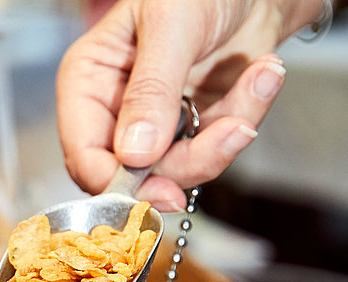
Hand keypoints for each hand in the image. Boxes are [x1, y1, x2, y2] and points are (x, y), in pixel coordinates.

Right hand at [56, 0, 324, 210]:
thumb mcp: (171, 25)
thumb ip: (151, 91)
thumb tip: (134, 155)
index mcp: (88, 82)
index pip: (84, 153)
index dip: (115, 181)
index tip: (159, 189)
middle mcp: (114, 112)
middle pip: (133, 175)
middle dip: (188, 160)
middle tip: (234, 130)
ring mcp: (154, 125)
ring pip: (179, 171)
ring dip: (227, 133)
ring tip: (261, 77)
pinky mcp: (193, 129)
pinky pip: (216, 149)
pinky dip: (247, 115)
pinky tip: (262, 73)